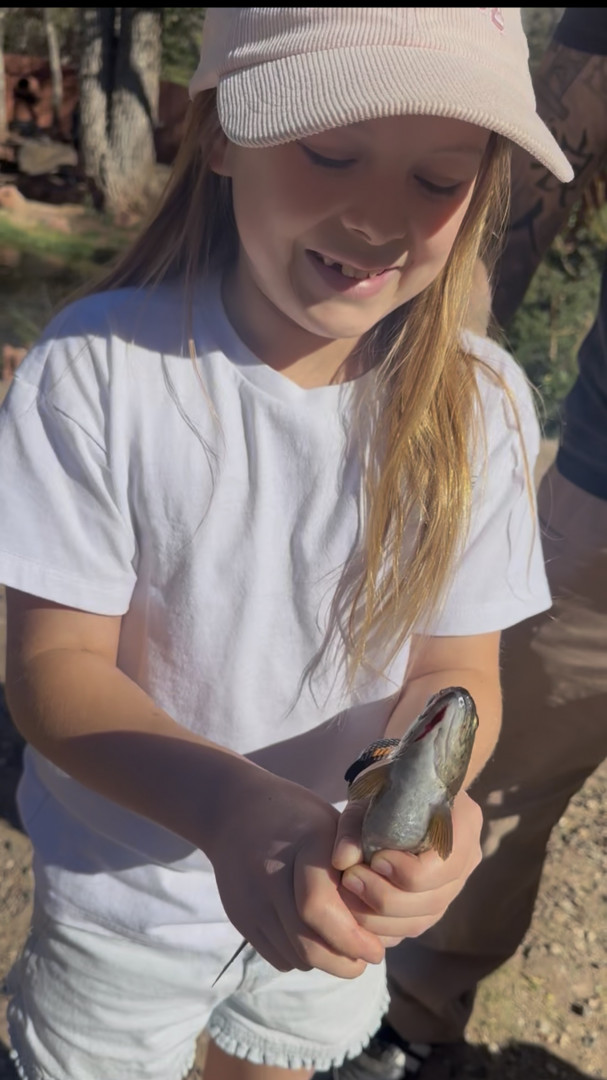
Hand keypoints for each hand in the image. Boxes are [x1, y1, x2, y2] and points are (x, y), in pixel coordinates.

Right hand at [205, 760, 384, 976]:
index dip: (352, 938)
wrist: (235, 811)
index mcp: (302, 846)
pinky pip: (277, 956)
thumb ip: (357, 867)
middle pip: (306, 944)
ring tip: (343, 947)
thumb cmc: (299, 817)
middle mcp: (270, 875)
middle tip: (366, 959)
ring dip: (324, 960)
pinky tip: (314, 937)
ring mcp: (250, 900)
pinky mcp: (240, 917)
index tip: (376, 950)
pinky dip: (300, 957)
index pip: (319, 907)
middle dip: (344, 962)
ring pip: (295, 956)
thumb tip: (389, 924)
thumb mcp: (334, 826)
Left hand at [332, 790, 482, 944]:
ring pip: (423, 919)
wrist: (404, 788)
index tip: (374, 860)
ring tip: (348, 896)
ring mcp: (455, 884)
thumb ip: (354, 827)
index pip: (442, 866)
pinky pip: (414, 924)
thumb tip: (342, 860)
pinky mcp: (437, 900)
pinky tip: (357, 911)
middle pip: (432, 899)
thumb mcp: (370, 797)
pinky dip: (384, 926)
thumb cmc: (389, 787)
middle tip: (350, 880)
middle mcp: (467, 858)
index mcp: (463, 822)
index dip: (405, 872)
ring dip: (380, 918)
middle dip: (385, 897)